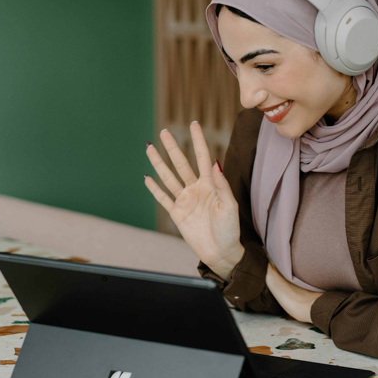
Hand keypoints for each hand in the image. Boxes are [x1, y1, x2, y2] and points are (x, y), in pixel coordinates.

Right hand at [144, 121, 243, 278]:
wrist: (221, 252)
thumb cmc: (230, 230)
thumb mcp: (229, 206)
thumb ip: (221, 185)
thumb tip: (215, 163)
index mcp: (211, 184)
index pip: (203, 157)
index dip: (198, 141)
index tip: (194, 125)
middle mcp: (196, 189)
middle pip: (181, 164)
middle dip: (173, 148)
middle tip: (164, 132)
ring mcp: (185, 200)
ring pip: (169, 178)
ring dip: (159, 163)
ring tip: (149, 148)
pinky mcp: (177, 214)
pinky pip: (164, 198)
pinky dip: (155, 189)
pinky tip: (147, 177)